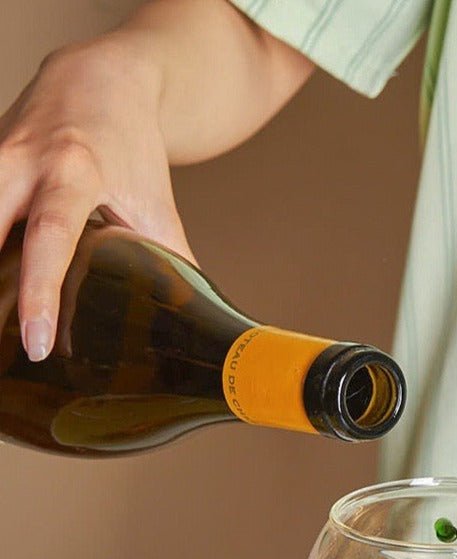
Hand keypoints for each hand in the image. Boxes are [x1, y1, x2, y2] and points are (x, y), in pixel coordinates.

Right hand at [0, 36, 194, 361]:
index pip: (50, 238)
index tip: (37, 343)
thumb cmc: (132, 147)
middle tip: (2, 342)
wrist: (100, 78)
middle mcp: (23, 160)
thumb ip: (170, 261)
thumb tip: (197, 320)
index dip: (40, 293)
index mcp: (74, 171)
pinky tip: (0, 286)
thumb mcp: (155, 204)